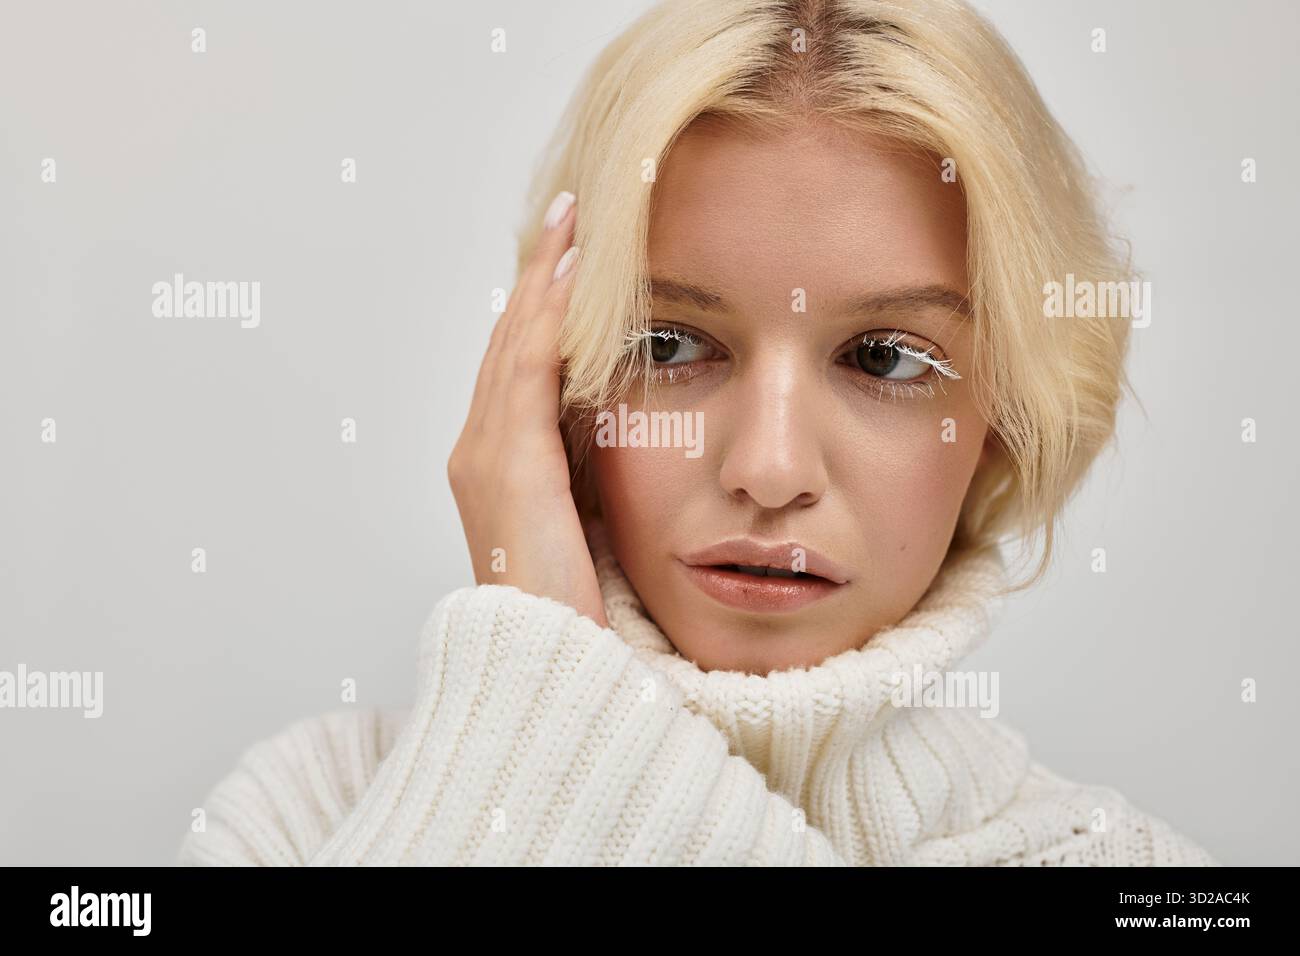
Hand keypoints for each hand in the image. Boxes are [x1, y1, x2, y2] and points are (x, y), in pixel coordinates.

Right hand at [447, 191, 607, 627]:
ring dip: (544, 278)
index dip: (540, 307)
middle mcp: (477, 448)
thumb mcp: (579, 519)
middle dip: (539, 275)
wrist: (546, 661)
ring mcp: (484, 452)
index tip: (570, 259)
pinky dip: (548, 316)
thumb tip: (613, 421)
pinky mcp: (509, 462)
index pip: (516, 364)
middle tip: (569, 216)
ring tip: (573, 223)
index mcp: (493, 462)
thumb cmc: (568, 603)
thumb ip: (584, 467)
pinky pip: (528, 368)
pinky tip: (573, 275)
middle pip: (507, 339)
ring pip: (514, 341)